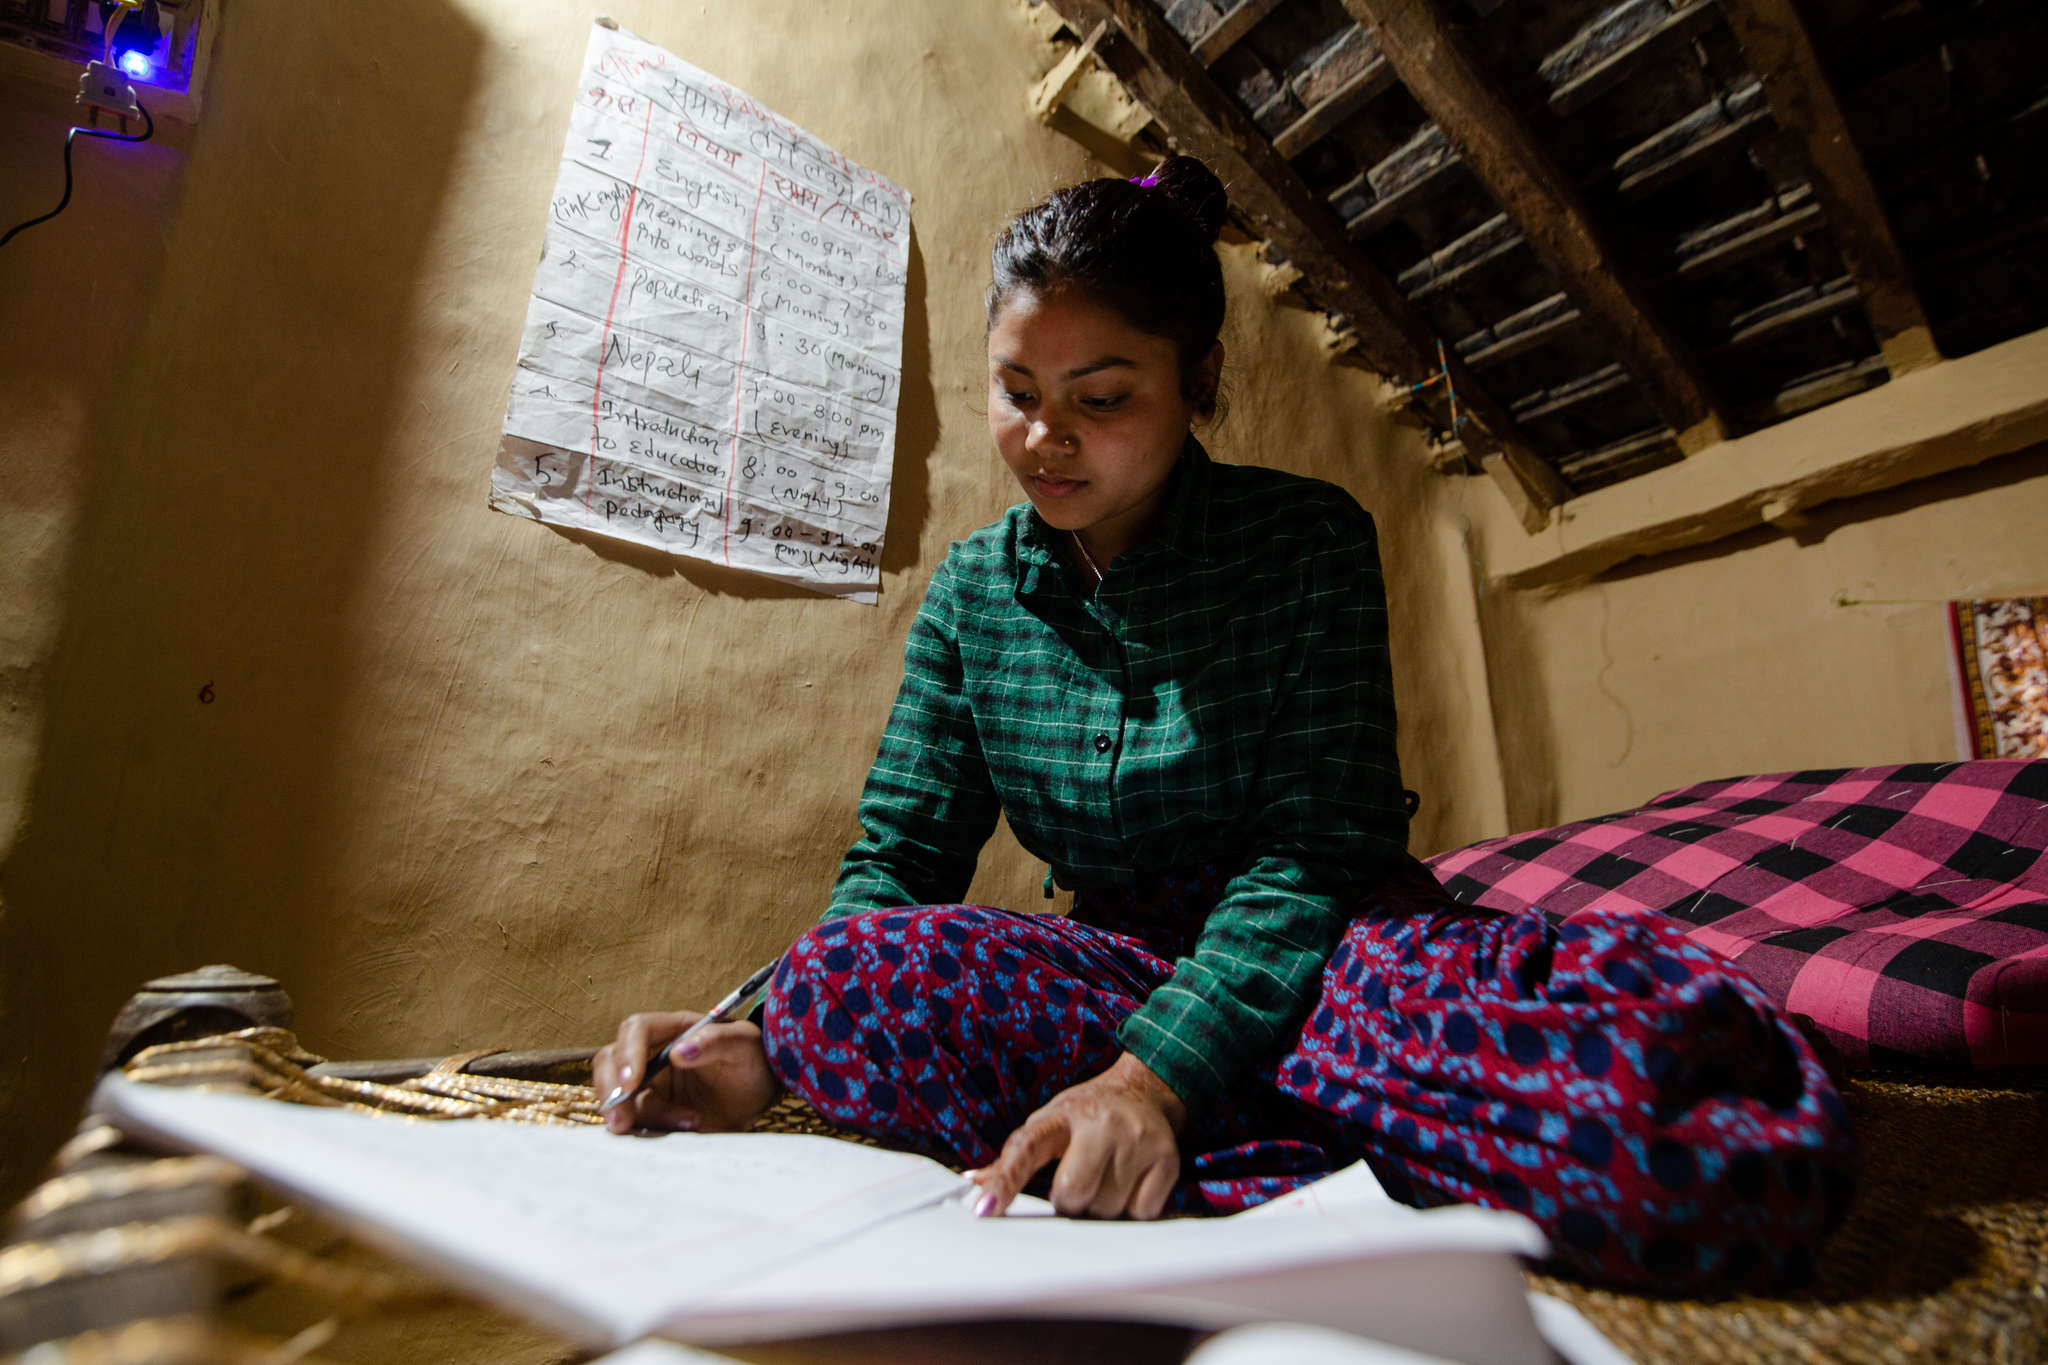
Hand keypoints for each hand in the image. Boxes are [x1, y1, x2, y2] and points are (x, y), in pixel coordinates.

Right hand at [591, 1010, 779, 1134]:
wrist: (757, 1098)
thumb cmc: (752, 1062)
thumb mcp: (745, 1047)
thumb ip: (717, 1042)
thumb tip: (680, 1051)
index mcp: (672, 1028)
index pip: (636, 1030)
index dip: (627, 1054)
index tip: (630, 1083)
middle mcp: (653, 1053)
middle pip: (610, 1061)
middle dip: (611, 1091)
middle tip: (621, 1121)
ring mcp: (648, 1083)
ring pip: (620, 1097)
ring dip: (642, 1116)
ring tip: (691, 1123)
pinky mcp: (651, 1110)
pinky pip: (634, 1120)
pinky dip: (647, 1130)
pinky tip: (682, 1131)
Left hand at [966, 1053, 1186, 1219]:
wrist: (1143, 1091)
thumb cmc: (1084, 1115)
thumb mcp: (1047, 1124)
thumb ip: (1013, 1158)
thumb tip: (973, 1185)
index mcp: (1060, 1116)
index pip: (1025, 1150)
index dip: (1005, 1182)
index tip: (984, 1211)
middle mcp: (1100, 1123)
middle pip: (1072, 1193)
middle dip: (1071, 1200)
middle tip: (1078, 1181)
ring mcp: (1137, 1140)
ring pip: (1106, 1208)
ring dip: (1101, 1206)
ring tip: (1106, 1176)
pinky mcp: (1166, 1159)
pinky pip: (1141, 1212)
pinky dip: (1132, 1208)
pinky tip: (1130, 1182)